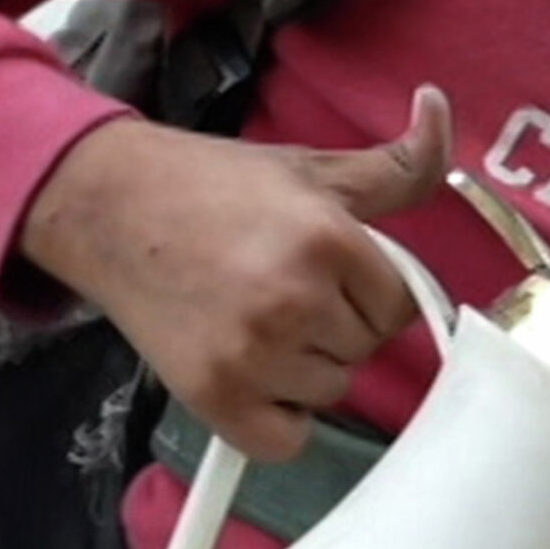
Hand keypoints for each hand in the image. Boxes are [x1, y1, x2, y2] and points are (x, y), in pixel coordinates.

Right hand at [19, 87, 453, 460]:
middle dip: (339, 323)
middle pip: (365, 348)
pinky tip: (256, 374)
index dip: (372, 291)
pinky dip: (278, 419)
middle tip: (285, 289)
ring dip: (307, 368)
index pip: (401, 305)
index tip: (334, 274)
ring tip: (261, 321)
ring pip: (329, 391)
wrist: (109, 208)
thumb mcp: (313, 169)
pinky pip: (285, 440)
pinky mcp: (213, 395)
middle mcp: (293, 301)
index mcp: (327, 241)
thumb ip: (395, 163)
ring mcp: (252, 355)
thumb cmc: (214, 187)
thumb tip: (440, 108)